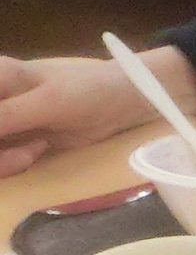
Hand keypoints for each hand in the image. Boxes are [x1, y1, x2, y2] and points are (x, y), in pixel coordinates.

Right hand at [0, 48, 195, 177]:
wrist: (124, 103)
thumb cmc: (90, 89)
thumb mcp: (47, 102)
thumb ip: (4, 116)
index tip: (6, 138)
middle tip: (23, 153)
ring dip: (1, 161)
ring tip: (35, 150)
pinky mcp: (10, 143)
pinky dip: (9, 165)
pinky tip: (36, 152)